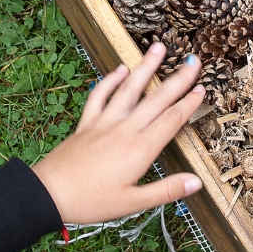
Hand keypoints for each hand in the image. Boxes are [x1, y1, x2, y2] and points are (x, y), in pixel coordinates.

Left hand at [31, 43, 205, 224]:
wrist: (50, 194)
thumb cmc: (91, 202)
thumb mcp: (133, 203)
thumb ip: (166, 190)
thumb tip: (196, 182)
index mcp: (140, 149)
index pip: (171, 120)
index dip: (189, 103)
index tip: (202, 88)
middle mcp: (124, 130)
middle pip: (156, 99)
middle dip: (177, 79)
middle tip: (193, 60)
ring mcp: (104, 123)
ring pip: (129, 89)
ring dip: (145, 68)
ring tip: (159, 48)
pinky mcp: (86, 123)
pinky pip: (99, 96)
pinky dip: (110, 81)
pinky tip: (120, 69)